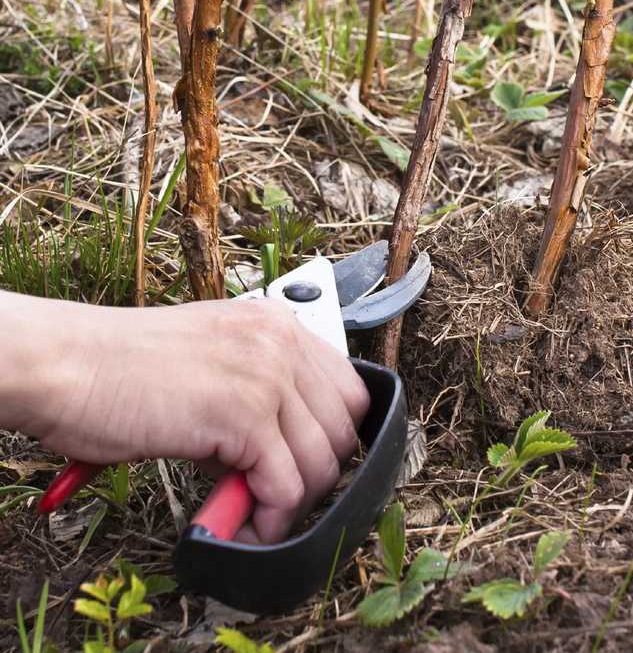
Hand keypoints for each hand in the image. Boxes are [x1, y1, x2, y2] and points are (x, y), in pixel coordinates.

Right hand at [2, 293, 368, 542]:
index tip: (301, 466)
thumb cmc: (122, 369)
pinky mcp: (243, 416)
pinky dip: (269, 520)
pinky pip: (287, 488)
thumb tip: (283, 454)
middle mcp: (280, 341)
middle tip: (271, 496)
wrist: (71, 364)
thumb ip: (256, 392)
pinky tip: (238, 522)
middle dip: (314, 474)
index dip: (329, 438)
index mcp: (274, 324)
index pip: (347, 389)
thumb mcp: (211, 362)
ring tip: (249, 513)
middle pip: (342, 429)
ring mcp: (265, 375)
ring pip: (322, 464)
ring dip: (290, 503)